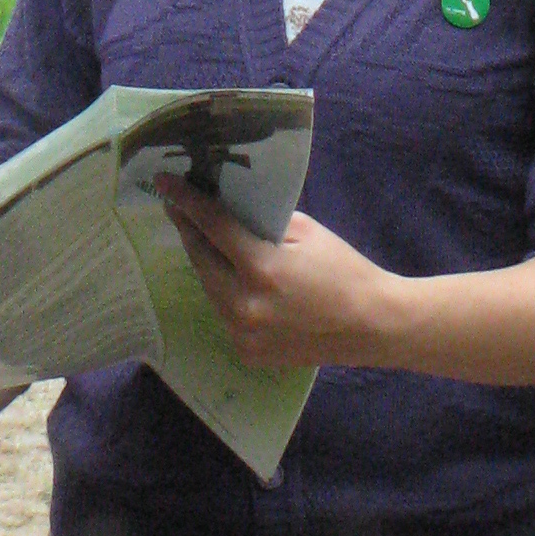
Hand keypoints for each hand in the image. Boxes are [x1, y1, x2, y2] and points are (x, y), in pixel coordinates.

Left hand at [157, 178, 399, 369]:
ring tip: (202, 237)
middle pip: (201, 259)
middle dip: (188, 230)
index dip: (186, 201)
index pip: (212, 226)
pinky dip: (225, 292)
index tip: (163, 182)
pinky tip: (232, 276)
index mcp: (261, 268)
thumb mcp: (305, 231)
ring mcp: (243, 335)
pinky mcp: (248, 353)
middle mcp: (244, 305)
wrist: (371, 325)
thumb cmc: (342, 269)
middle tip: (177, 206)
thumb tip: (228, 210)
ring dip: (206, 261)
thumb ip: (262, 223)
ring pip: (210, 288)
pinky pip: (225, 313)